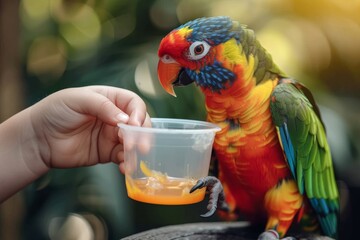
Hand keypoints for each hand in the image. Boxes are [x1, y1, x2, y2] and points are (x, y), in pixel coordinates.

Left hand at [29, 86, 150, 169]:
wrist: (38, 138)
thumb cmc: (56, 111)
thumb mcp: (78, 100)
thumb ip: (102, 106)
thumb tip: (125, 120)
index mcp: (111, 98)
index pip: (134, 104)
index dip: (139, 113)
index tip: (134, 125)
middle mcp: (115, 116)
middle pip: (139, 124)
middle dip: (142, 135)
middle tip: (140, 146)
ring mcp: (112, 135)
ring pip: (134, 142)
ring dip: (136, 151)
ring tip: (131, 159)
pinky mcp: (107, 153)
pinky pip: (123, 158)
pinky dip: (127, 163)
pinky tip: (124, 168)